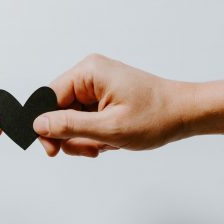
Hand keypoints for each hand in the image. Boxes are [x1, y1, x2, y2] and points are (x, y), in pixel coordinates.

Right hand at [33, 54, 192, 156]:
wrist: (185, 114)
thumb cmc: (156, 116)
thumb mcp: (109, 127)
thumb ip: (70, 126)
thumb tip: (38, 125)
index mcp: (88, 72)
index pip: (48, 98)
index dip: (46, 126)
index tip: (52, 150)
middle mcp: (90, 75)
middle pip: (59, 111)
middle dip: (72, 136)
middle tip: (91, 149)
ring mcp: (96, 87)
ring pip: (72, 119)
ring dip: (85, 138)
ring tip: (106, 144)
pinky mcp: (103, 98)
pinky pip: (85, 120)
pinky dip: (94, 135)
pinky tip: (111, 140)